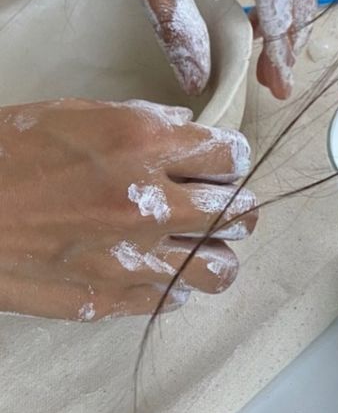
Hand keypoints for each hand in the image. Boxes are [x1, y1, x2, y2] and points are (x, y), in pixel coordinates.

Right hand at [0, 99, 256, 321]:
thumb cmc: (5, 153)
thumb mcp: (74, 113)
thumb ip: (141, 120)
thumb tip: (185, 130)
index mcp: (144, 143)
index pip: (232, 155)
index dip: (230, 159)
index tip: (221, 163)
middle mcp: (152, 201)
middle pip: (239, 212)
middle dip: (234, 205)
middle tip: (218, 203)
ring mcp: (134, 256)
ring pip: (220, 267)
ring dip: (217, 253)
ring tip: (201, 245)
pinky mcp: (111, 298)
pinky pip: (174, 298)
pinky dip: (174, 283)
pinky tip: (156, 268)